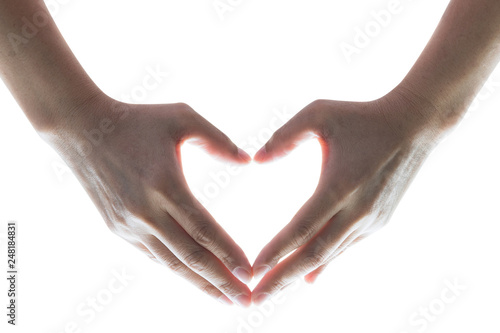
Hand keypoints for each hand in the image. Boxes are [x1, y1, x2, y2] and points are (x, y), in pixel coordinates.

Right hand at [44, 95, 252, 305]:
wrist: (82, 130)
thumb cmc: (138, 120)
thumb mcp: (182, 116)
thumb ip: (218, 139)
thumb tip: (247, 161)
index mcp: (166, 184)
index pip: (204, 229)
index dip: (229, 254)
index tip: (250, 273)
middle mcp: (146, 211)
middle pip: (191, 256)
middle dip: (221, 281)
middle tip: (246, 301)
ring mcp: (130, 224)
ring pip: (171, 263)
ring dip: (200, 284)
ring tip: (225, 299)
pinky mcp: (118, 229)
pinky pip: (154, 256)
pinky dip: (176, 270)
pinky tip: (194, 280)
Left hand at [251, 90, 445, 303]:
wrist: (414, 127)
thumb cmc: (362, 117)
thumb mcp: (319, 112)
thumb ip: (285, 135)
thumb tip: (256, 160)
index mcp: (341, 184)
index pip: (303, 226)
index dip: (278, 249)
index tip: (254, 269)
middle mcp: (357, 210)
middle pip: (314, 252)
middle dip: (282, 278)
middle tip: (256, 299)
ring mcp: (370, 221)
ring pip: (329, 255)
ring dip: (299, 274)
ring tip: (272, 291)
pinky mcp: (377, 223)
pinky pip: (343, 249)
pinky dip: (323, 264)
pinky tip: (308, 279)